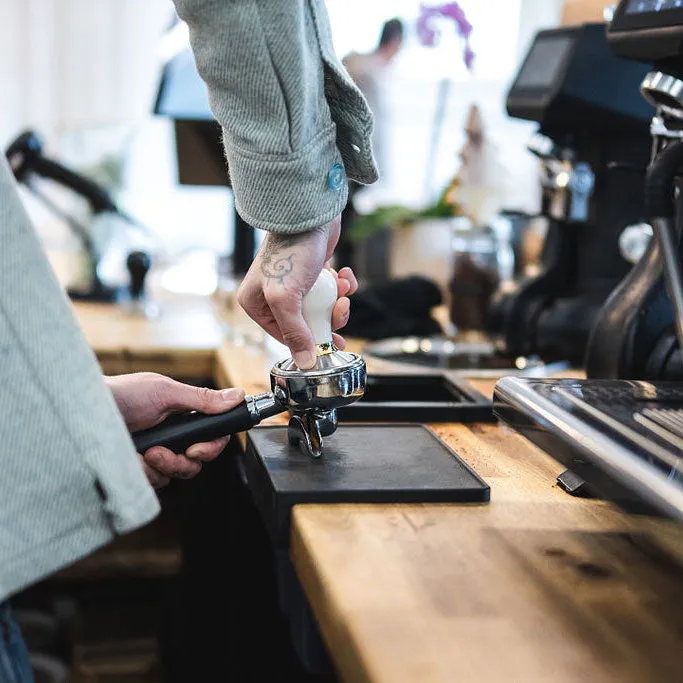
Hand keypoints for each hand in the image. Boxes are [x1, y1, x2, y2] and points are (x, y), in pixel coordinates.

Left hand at [106, 373, 244, 488]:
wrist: (83, 411)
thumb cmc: (122, 394)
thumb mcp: (165, 392)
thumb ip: (202, 399)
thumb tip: (237, 395)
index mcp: (183, 417)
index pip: (212, 437)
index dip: (210, 447)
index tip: (196, 449)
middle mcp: (172, 438)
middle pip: (196, 463)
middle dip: (182, 462)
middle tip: (165, 454)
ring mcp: (155, 455)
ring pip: (175, 476)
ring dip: (161, 467)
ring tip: (144, 454)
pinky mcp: (138, 470)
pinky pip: (153, 483)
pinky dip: (143, 473)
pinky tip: (131, 460)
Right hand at [237, 215, 358, 368]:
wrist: (308, 214)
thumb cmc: (291, 251)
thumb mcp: (286, 298)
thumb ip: (295, 332)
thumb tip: (305, 362)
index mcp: (256, 304)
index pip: (284, 337)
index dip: (308, 342)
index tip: (328, 345)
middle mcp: (273, 294)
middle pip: (306, 324)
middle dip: (327, 321)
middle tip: (339, 315)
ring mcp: (294, 283)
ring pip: (321, 308)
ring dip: (337, 303)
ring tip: (342, 294)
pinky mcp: (313, 272)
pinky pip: (330, 290)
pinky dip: (341, 286)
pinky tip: (343, 277)